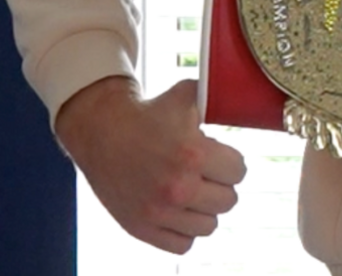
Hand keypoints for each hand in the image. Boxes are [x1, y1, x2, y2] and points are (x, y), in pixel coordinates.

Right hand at [55, 77, 246, 253]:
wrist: (101, 130)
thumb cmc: (146, 114)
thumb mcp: (185, 97)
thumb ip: (218, 101)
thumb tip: (241, 102)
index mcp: (191, 154)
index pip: (239, 172)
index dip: (231, 163)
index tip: (220, 159)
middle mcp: (177, 188)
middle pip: (228, 200)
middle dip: (219, 184)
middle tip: (205, 175)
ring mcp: (158, 213)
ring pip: (209, 225)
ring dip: (204, 209)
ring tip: (191, 192)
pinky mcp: (141, 229)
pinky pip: (183, 244)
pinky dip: (183, 230)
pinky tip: (177, 211)